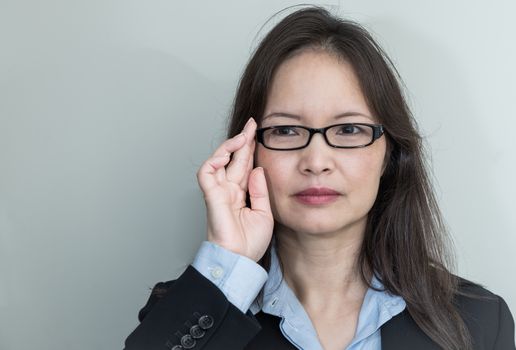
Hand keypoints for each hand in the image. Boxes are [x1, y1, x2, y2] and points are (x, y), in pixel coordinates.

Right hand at [196, 117, 273, 261]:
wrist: (239, 260)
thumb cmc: (249, 243)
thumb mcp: (264, 213)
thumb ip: (260, 190)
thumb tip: (257, 168)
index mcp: (240, 193)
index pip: (244, 164)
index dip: (249, 148)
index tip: (257, 132)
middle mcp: (228, 190)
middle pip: (233, 159)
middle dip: (242, 140)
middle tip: (252, 124)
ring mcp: (218, 192)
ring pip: (218, 161)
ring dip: (229, 146)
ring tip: (243, 135)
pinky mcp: (211, 197)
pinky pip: (206, 173)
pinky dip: (213, 160)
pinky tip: (226, 153)